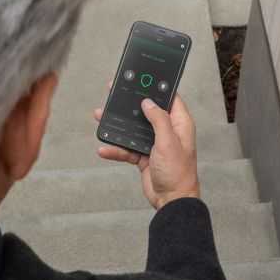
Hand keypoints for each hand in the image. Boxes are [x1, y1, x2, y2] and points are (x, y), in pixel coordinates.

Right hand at [94, 82, 199, 209]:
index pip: (169, 99)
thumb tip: (148, 103)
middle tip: (114, 93)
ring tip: (101, 116)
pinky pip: (127, 149)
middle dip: (130, 105)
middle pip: (146, 112)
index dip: (157, 88)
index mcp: (179, 124)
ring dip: (118, 126)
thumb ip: (159, 120)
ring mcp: (155, 144)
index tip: (143, 78)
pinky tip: (104, 149)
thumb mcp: (168, 141)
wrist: (172, 201)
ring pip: (133, 130)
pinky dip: (116, 149)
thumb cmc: (178, 173)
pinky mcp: (144, 157)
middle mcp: (167, 132)